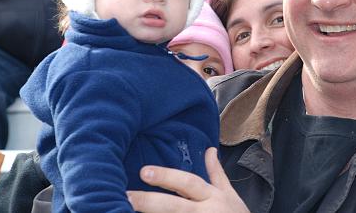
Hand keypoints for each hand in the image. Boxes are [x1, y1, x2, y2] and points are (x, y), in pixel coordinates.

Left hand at [127, 147, 249, 212]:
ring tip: (125, 211)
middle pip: (175, 206)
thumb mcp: (230, 194)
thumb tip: (209, 149)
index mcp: (213, 197)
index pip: (188, 184)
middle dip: (150, 202)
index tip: (144, 171)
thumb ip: (217, 173)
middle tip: (126, 196)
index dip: (167, 177)